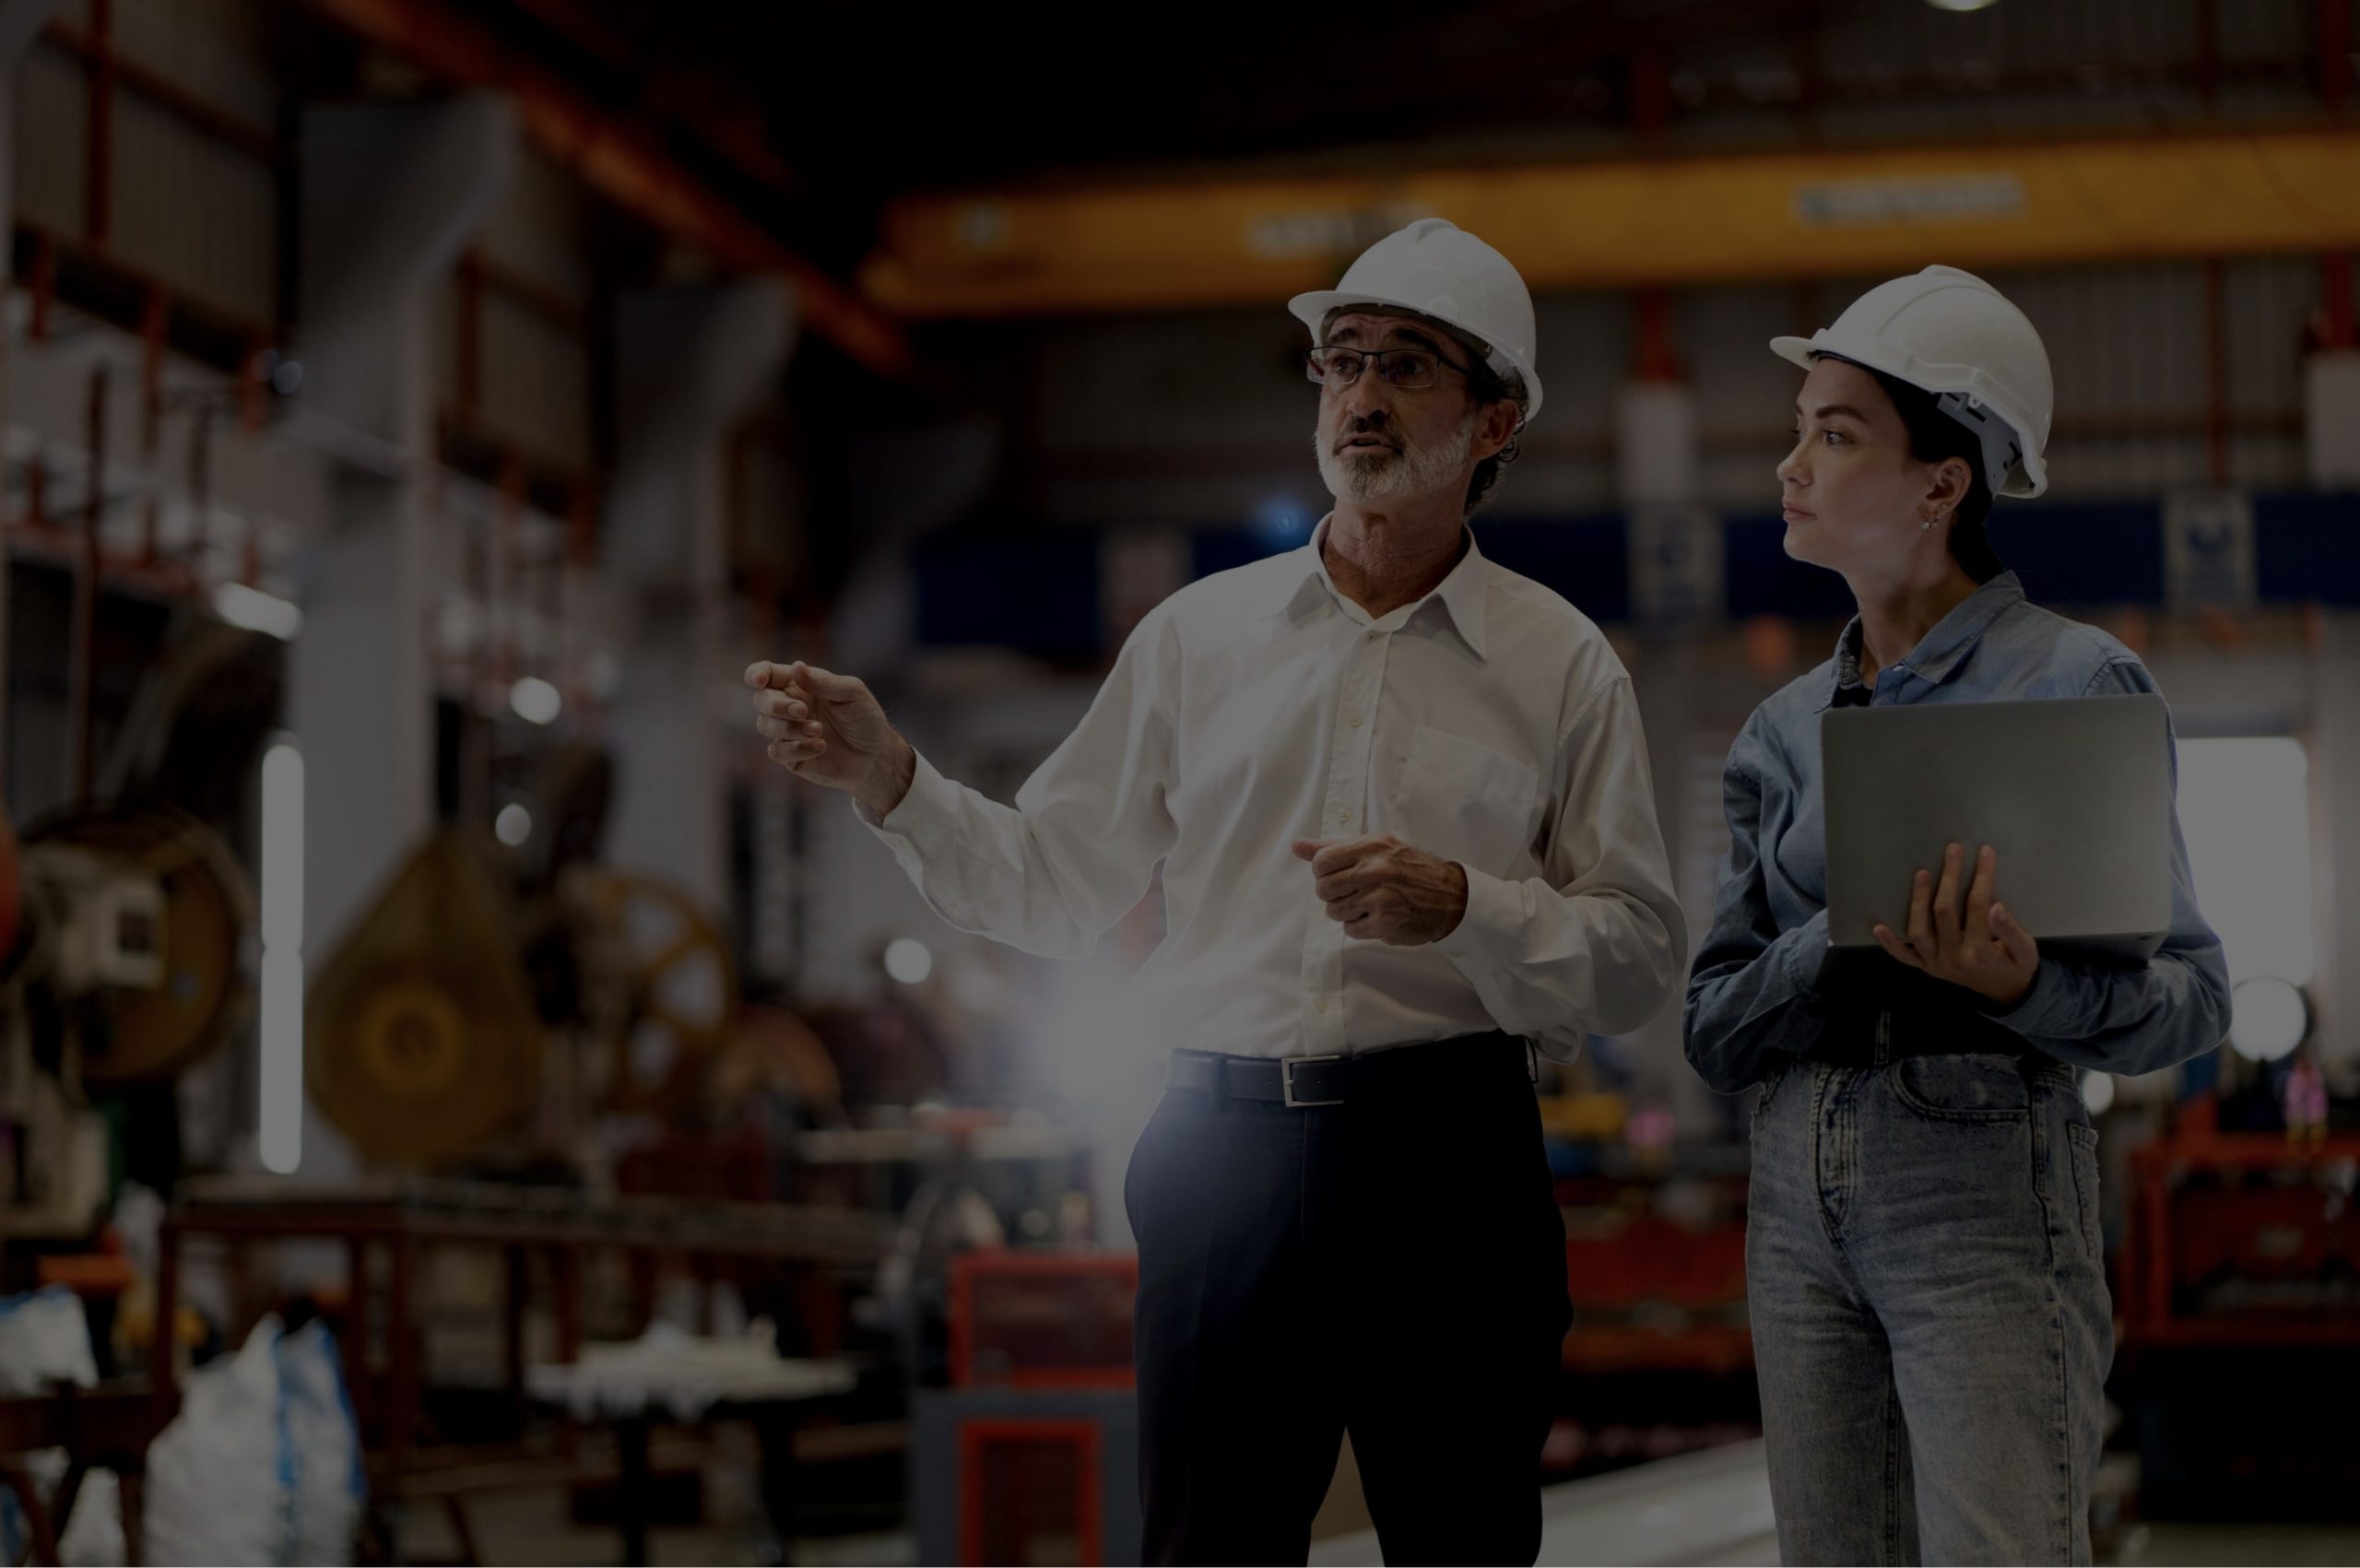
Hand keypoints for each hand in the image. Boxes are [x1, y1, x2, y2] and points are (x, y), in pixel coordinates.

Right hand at [745, 660, 914, 816]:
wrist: (876, 755)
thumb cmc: (865, 718)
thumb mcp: (852, 693)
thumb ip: (823, 681)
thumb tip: (797, 666)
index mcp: (799, 684)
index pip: (766, 673)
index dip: (756, 674)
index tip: (759, 681)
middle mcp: (788, 706)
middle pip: (761, 700)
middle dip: (776, 705)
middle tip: (803, 711)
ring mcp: (787, 732)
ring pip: (764, 725)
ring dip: (789, 728)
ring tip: (819, 730)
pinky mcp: (791, 757)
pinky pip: (777, 752)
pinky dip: (796, 749)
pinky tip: (821, 746)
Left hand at [1291, 835, 1467, 946]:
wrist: (1452, 896)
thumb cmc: (1410, 869)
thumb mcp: (1377, 848)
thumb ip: (1335, 847)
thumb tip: (1297, 846)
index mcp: (1371, 846)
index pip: (1320, 862)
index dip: (1324, 872)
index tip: (1339, 875)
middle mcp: (1375, 870)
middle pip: (1323, 888)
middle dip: (1333, 893)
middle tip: (1353, 891)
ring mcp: (1380, 898)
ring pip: (1333, 911)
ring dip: (1346, 911)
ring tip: (1367, 904)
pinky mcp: (1385, 923)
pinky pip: (1350, 930)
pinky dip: (1360, 926)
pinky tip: (1377, 916)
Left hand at [1872, 842, 2039, 1006]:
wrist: (2007, 993)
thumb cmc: (2016, 965)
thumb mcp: (2026, 950)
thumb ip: (2011, 930)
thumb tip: (1996, 906)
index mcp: (1981, 951)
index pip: (1978, 905)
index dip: (1982, 876)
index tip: (1984, 852)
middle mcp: (1954, 957)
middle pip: (1945, 911)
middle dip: (1949, 877)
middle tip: (1952, 849)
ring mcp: (1936, 963)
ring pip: (1920, 930)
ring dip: (1917, 900)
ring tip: (1921, 872)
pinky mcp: (1926, 967)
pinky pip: (1904, 956)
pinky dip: (1890, 943)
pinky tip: (1878, 926)